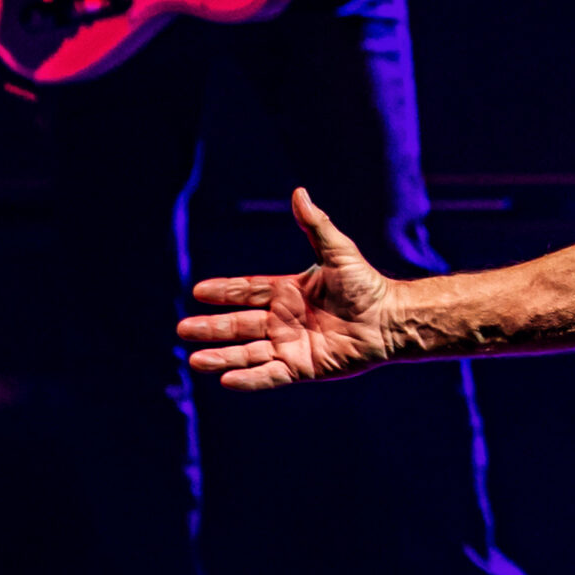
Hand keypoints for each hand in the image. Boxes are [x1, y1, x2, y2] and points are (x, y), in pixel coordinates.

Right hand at [178, 190, 399, 390]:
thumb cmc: (368, 286)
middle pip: (239, 324)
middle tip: (182, 330)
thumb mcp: (338, 252)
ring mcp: (292, 345)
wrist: (392, 319)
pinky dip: (250, 379)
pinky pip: (271, 375)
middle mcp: (284, 320)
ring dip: (222, 356)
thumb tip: (299, 192)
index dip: (223, 292)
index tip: (198, 291)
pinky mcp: (304, 367)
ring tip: (194, 360)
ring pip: (249, 352)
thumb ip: (316, 226)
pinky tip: (226, 381)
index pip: (247, 292)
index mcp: (288, 292)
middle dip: (211, 328)